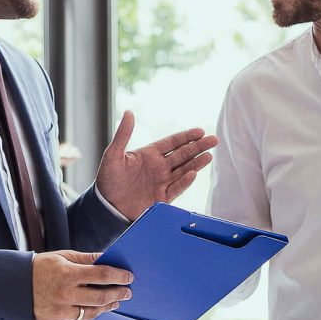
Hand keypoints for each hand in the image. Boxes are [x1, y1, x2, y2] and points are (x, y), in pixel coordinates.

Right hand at [32, 250, 133, 319]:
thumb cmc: (38, 269)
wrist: (11, 287)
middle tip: (127, 292)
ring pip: (92, 313)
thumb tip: (107, 258)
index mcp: (67, 274)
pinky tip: (93, 309)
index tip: (128, 277)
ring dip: (106, 307)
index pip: (102, 275)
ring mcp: (60, 313)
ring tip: (114, 301)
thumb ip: (86, 259)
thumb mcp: (62, 257)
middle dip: (118, 293)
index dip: (119, 276)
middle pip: (101, 297)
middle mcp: (65, 295)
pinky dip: (87, 316)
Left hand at [95, 111, 218, 221]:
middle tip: (214, 140)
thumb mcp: (113, 155)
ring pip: (184, 170)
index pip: (172, 143)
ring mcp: (162, 182)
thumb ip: (123, 134)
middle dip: (199, 147)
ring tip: (209, 155)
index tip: (200, 131)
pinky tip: (193, 173)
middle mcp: (159, 167)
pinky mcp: (162, 198)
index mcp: (149, 155)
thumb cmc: (108, 180)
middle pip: (183, 155)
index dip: (186, 137)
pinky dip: (185, 181)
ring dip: (197, 163)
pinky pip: (176, 188)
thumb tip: (128, 112)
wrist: (106, 207)